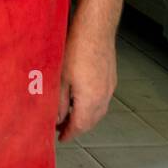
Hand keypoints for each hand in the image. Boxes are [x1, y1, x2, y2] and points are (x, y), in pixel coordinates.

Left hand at [57, 12, 116, 141]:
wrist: (95, 28)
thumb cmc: (75, 49)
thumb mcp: (59, 79)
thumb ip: (59, 102)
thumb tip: (57, 119)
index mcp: (91, 100)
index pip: (80, 126)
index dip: (69, 134)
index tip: (61, 138)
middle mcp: (104, 96)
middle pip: (91, 121)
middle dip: (76, 127)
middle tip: (61, 129)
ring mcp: (109, 86)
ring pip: (98, 110)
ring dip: (84, 117)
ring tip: (68, 115)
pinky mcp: (110, 77)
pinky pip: (102, 99)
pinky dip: (91, 106)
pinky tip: (80, 99)